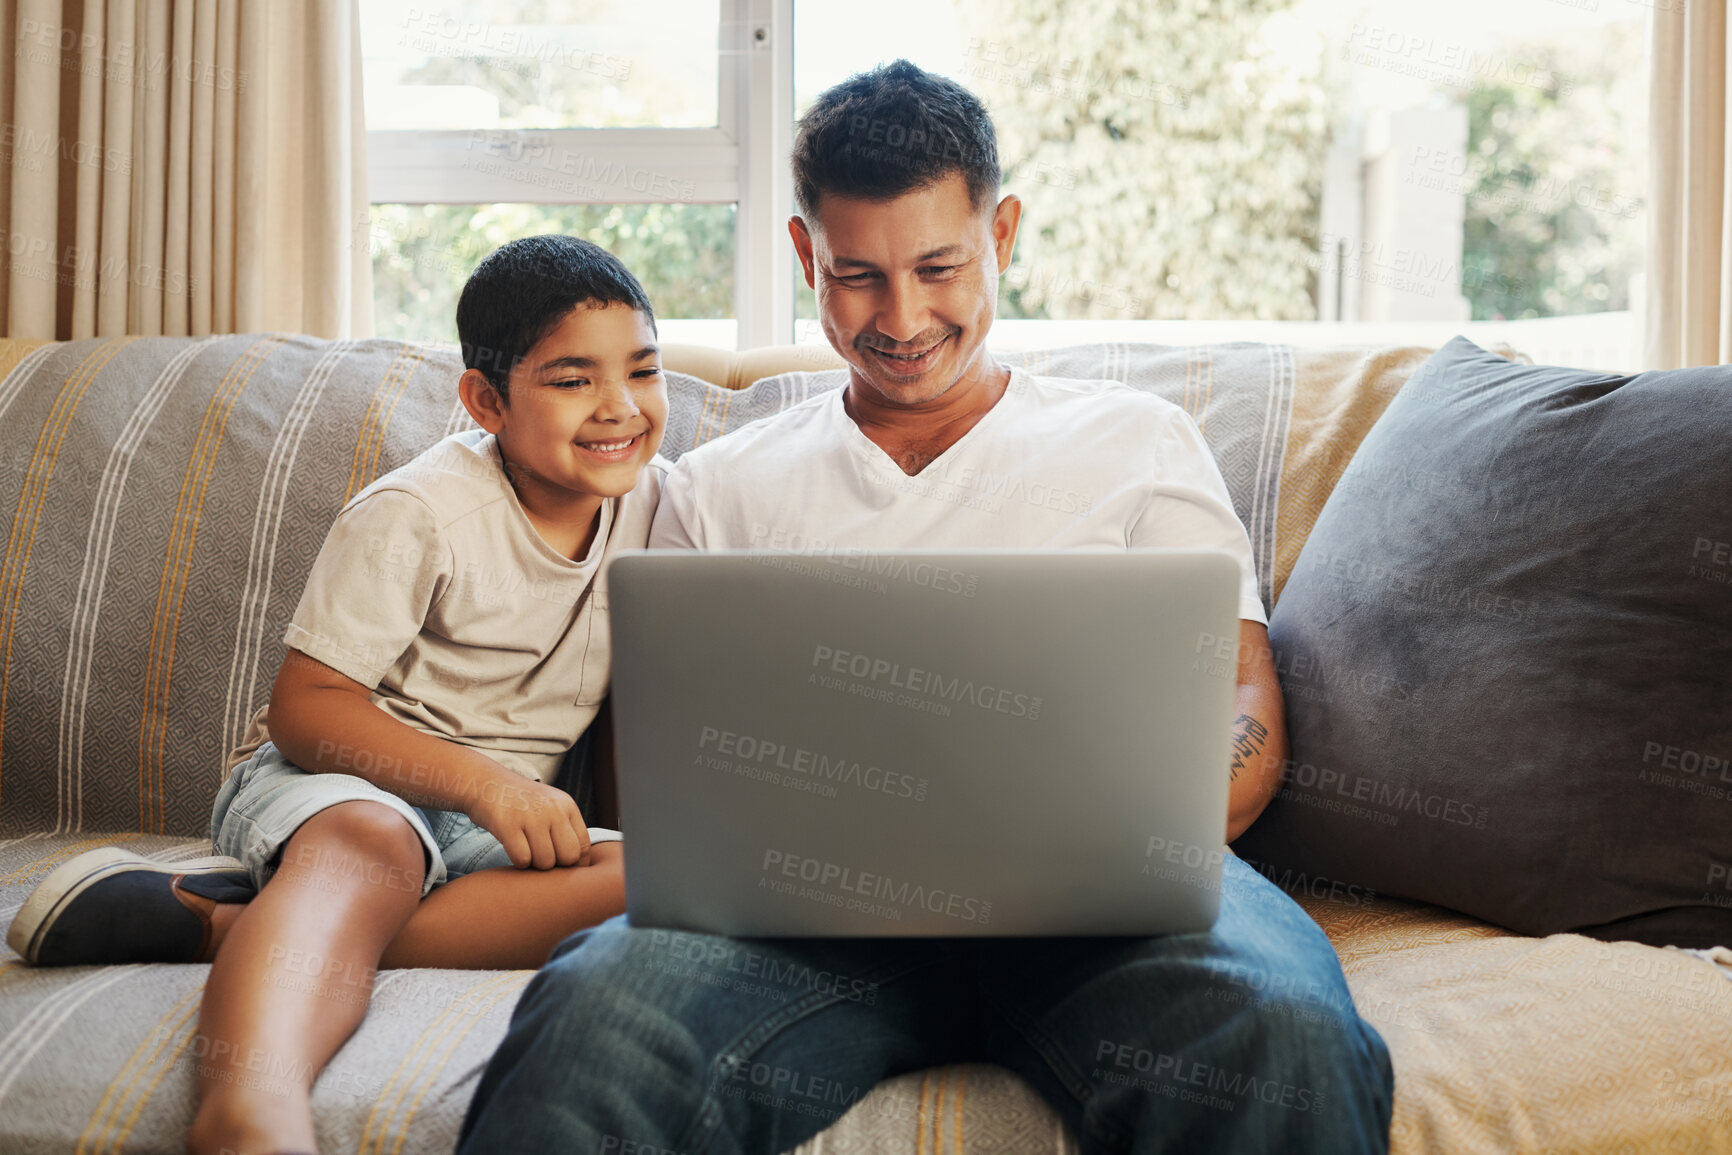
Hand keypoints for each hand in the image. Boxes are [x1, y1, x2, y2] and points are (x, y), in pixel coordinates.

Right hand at [466, 772, 591, 868]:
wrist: (484, 782)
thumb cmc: (519, 802)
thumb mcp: (550, 805)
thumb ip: (565, 829)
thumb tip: (580, 864)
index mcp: (567, 806)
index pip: (584, 846)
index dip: (575, 864)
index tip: (561, 867)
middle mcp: (554, 809)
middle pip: (569, 857)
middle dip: (555, 866)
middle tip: (540, 858)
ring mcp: (531, 816)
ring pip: (545, 862)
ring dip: (534, 865)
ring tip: (525, 850)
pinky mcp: (508, 825)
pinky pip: (523, 859)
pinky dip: (517, 862)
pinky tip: (513, 849)